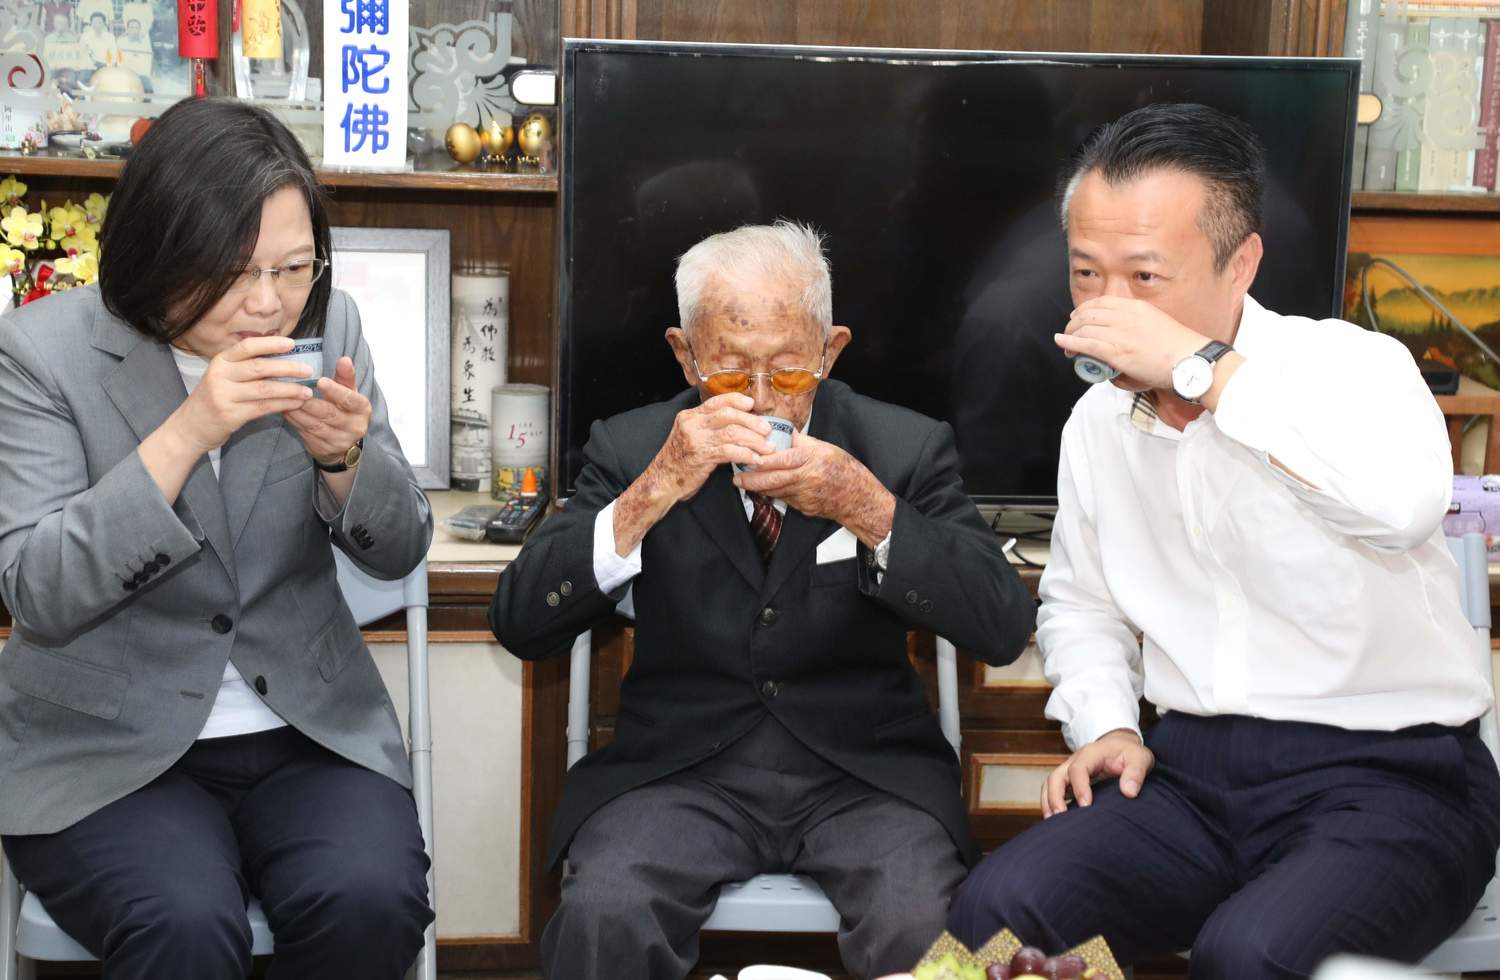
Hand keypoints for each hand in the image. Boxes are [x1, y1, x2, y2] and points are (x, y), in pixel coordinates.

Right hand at [167, 335, 313, 452]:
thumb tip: (283, 357)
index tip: (292, 344)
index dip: (271, 344)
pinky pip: (263, 407)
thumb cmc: (214, 398)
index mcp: (220, 361)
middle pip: (259, 367)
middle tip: (308, 371)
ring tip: (308, 391)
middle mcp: (220, 375)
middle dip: (288, 368)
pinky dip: (283, 405)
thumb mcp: (223, 376)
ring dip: (290, 390)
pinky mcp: (231, 415)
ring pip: (264, 389)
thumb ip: (245, 366)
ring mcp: (224, 395)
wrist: (191, 426)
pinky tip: (296, 404)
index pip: (247, 347)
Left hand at [283, 356, 370, 464]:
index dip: (336, 391)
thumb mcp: (349, 392)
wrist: (344, 443)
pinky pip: (306, 434)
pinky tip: (285, 410)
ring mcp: (339, 441)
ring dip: (298, 412)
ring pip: (315, 425)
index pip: (350, 400)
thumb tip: (344, 359)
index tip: (321, 380)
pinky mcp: (324, 450)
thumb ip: (345, 376)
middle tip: (295, 390)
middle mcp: (354, 427)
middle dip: (310, 403)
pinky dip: (294, 421)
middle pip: (329, 414)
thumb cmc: (345, 409)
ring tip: (285, 398)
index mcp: (362, 409)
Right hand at [642, 392, 775, 505]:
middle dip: (751, 421)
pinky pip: (730, 451)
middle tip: (766, 429)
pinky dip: (747, 454)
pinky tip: (756, 460)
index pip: (716, 402)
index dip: (736, 400)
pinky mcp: (702, 456)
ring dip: (754, 440)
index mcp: (689, 416)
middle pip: (728, 414)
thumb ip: (707, 428)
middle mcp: (692, 424)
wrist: (661, 482)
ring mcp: (696, 440)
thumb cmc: (679, 462)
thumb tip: (736, 424)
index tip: (751, 404)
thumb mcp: (690, 437)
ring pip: (732, 433)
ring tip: (767, 448)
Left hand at [733, 432, 894, 547]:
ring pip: (775, 492)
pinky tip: (765, 490)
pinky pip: (783, 499)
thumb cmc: (843, 469)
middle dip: (751, 481)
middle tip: (737, 479)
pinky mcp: (803, 507)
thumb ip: (801, 442)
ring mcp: (804, 496)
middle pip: (773, 480)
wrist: (857, 497)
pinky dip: (773, 494)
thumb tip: (782, 432)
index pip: (781, 460)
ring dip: (759, 488)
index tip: (747, 458)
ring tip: (745, 482)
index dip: (761, 461)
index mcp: (811, 460)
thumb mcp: (824, 448)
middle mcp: (806, 478)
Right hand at [1042, 728, 1153, 817]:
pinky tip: (1056, 822)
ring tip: (1053, 823)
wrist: (1121, 746)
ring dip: (1048, 802)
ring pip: (1050, 784)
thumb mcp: (1140, 758)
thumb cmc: (1129, 753)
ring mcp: (1069, 771)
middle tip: (1061, 816)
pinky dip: (1050, 804)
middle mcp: (1075, 761)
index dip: (1079, 787)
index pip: (1078, 769)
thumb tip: (1128, 792)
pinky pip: (1053, 791)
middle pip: (1056, 777)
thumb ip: (1135, 773)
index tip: (1086, 805)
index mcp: (1091, 753)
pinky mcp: (1069, 781)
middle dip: (1055, 797)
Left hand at [1055, 297, 1208, 389]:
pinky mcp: (1117, 352)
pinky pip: (1087, 344)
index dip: (1085, 309)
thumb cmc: (1179, 349)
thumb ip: (1140, 325)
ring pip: (1085, 328)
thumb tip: (1128, 336)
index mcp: (1137, 308)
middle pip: (1089, 314)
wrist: (1190, 360)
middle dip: (1074, 322)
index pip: (1102, 302)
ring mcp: (1121, 333)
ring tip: (1066, 343)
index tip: (1079, 316)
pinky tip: (1062, 343)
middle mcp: (1126, 316)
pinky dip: (1070, 342)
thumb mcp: (1157, 324)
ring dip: (1070, 335)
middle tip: (1070, 331)